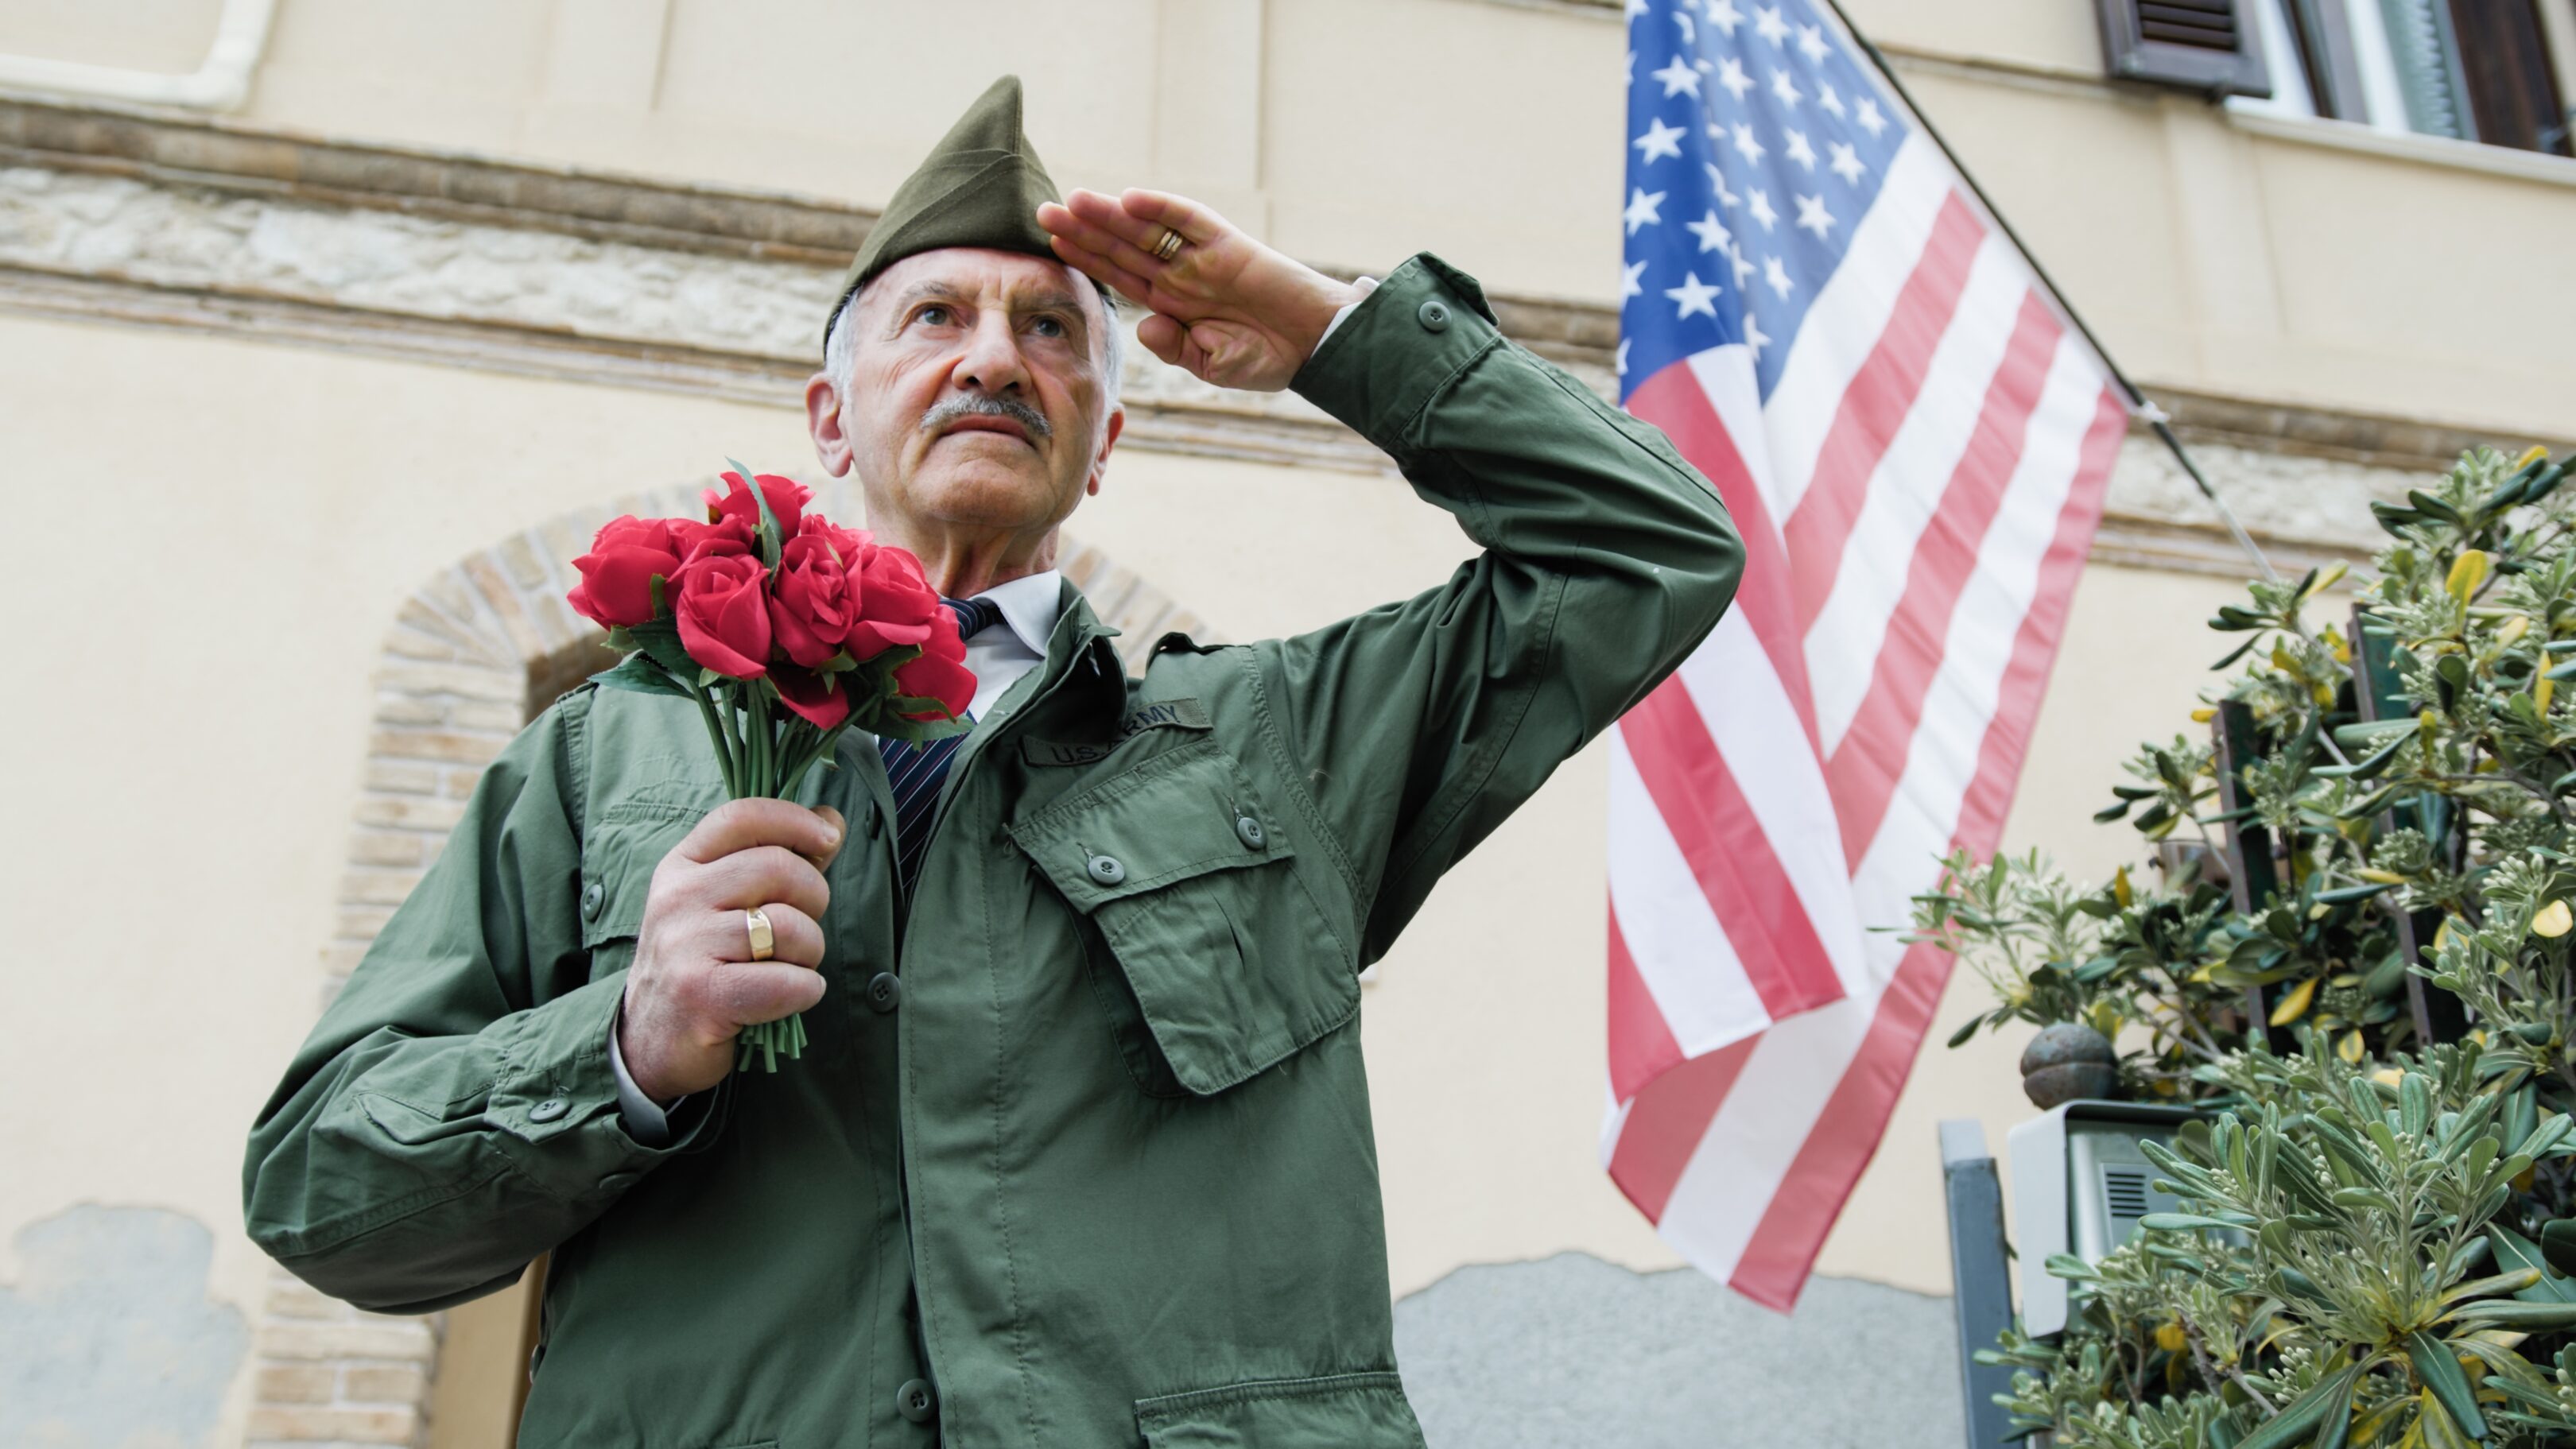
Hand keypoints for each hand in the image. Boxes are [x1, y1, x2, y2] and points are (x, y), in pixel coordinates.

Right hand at [617, 799, 846, 1101]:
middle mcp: (678, 898)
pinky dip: (805, 990)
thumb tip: (832, 818)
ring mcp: (685, 946)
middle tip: (803, 928)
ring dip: (810, 953)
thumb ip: (780, 859)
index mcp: (682, 867)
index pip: (742, 816)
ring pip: (788, 927)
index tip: (829, 836)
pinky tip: (789, 995)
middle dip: (814, 898)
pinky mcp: (702, 995)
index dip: (795, 820)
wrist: (651, 1040)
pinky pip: (786, 981)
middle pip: (778, 868)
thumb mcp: (726, 902)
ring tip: (789, 967)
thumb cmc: (703, 963)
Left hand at [1037, 188, 1363, 392]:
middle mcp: (1181, 275)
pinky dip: (1163, 209)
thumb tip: (1144, 325)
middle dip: (1083, 231)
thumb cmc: (1267, 358)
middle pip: (1122, 247)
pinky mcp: (1228, 245)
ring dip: (1110, 215)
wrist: (1315, 346)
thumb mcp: (1212, 364)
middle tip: (1042, 212)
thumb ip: (1175, 348)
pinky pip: (1190, 221)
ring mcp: (1202, 257)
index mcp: (1173, 305)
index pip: (1120, 277)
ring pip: (1147, 231)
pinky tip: (1132, 199)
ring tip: (1074, 200)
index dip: (1087, 261)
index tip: (1052, 245)